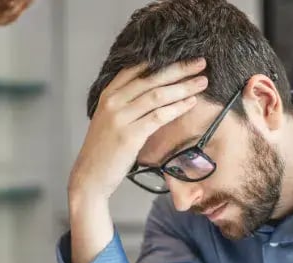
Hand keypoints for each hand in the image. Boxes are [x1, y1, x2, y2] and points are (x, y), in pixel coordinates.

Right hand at [68, 58, 208, 201]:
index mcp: (107, 94)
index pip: (136, 68)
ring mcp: (120, 118)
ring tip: (202, 82)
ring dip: (183, 87)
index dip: (162, 60)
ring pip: (157, 95)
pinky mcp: (129, 135)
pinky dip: (177, 107)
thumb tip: (154, 92)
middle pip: (151, 78)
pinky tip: (191, 103)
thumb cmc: (104, 151)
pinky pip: (159, 116)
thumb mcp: (109, 120)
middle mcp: (112, 102)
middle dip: (179, 69)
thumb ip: (126, 104)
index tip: (184, 56)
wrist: (90, 177)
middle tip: (201, 63)